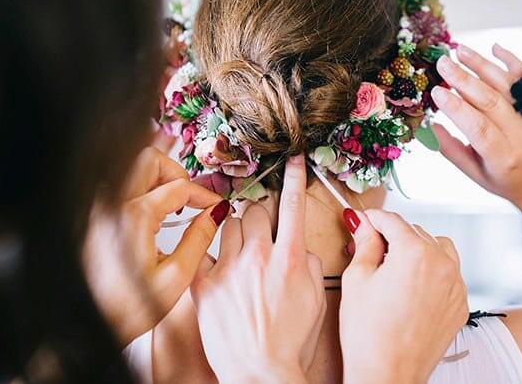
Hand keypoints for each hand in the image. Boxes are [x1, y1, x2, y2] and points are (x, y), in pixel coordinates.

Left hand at [83, 147, 227, 344]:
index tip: (216, 207)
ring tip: (173, 204)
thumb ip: (200, 238)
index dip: (204, 195)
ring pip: (131, 169)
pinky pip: (120, 187)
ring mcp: (99, 209)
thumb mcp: (176, 277)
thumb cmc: (128, 310)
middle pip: (149, 159)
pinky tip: (154, 214)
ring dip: (157, 178)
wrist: (90, 326)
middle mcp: (112, 205)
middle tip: (190, 197)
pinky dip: (142, 190)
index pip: (179, 187)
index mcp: (134, 217)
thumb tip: (216, 214)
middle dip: (176, 172)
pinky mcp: (94, 219)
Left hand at [191, 155, 325, 383]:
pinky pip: (205, 249)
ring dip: (238, 231)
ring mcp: (229, 269)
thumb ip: (308, 262)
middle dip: (262, 216)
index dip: (295, 176)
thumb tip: (297, 245)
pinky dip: (213, 251)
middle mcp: (258, 257)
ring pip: (230, 224)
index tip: (294, 158)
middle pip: (257, 210)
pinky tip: (221, 264)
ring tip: (243, 253)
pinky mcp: (204, 285)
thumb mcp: (317, 299)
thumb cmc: (291, 342)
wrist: (260, 374)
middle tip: (264, 232)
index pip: (293, 204)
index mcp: (290, 258)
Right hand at [340, 210, 467, 383]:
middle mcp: (442, 264)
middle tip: (370, 249)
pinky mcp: (459, 305)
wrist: (388, 375)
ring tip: (395, 266)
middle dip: (393, 236)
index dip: (373, 218)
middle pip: (416, 232)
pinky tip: (412, 287)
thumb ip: (364, 243)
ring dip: (419, 248)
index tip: (363, 221)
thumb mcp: (357, 279)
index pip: (392, 221)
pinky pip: (449, 274)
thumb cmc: (367, 333)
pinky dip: (433, 272)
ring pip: (439, 248)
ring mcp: (455, 285)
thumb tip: (363, 224)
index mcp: (414, 252)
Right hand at [430, 44, 521, 211]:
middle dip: (464, 80)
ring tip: (459, 50)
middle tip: (442, 62)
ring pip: (507, 85)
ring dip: (482, 65)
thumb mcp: (473, 173)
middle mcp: (521, 135)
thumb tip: (428, 125)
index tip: (436, 91)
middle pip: (491, 101)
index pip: (478, 128)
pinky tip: (493, 48)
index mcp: (502, 157)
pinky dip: (511, 61)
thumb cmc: (502, 179)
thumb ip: (451, 150)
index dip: (457, 108)